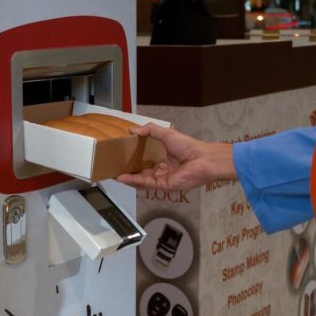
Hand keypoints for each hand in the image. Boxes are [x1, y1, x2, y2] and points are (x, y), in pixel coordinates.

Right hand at [115, 123, 235, 190]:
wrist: (202, 159)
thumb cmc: (187, 146)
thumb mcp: (166, 133)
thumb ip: (150, 130)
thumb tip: (132, 130)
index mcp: (163, 158)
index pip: (145, 160)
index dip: (133, 159)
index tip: (121, 155)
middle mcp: (161, 169)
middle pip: (141, 171)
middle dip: (128, 170)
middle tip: (114, 167)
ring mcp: (161, 178)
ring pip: (140, 179)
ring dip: (127, 177)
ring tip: (113, 174)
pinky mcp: (162, 185)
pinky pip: (145, 183)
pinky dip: (132, 181)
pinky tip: (122, 177)